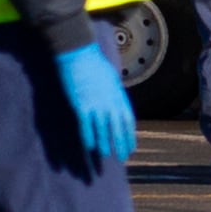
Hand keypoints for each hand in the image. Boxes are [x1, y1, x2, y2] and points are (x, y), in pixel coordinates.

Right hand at [53, 40, 140, 166]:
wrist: (79, 53)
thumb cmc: (94, 63)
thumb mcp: (111, 79)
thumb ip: (114, 93)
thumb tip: (115, 101)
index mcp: (119, 96)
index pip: (128, 121)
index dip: (130, 136)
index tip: (131, 148)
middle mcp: (110, 103)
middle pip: (118, 128)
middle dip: (120, 144)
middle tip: (122, 158)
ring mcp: (96, 105)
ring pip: (102, 129)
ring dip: (105, 143)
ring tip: (105, 154)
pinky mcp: (81, 105)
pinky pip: (85, 125)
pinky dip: (88, 136)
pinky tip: (89, 146)